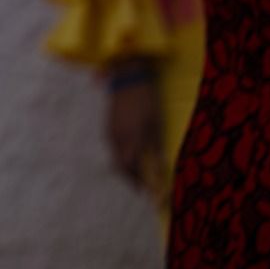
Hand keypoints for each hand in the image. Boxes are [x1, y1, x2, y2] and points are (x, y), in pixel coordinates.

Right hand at [106, 64, 163, 193]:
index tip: (143, 190)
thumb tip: (160, 165)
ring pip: (115, 155)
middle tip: (139, 183)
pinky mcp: (108, 124)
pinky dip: (121, 153)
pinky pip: (113, 145)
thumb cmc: (147, 101)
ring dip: (125, 165)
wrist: (129, 78)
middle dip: (128, 177)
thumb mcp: (156, 124)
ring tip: (137, 168)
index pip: (128, 168)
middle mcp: (116, 138)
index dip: (135, 181)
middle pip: (119, 164)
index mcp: (129, 139)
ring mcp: (110, 130)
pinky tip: (130, 150)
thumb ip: (155, 146)